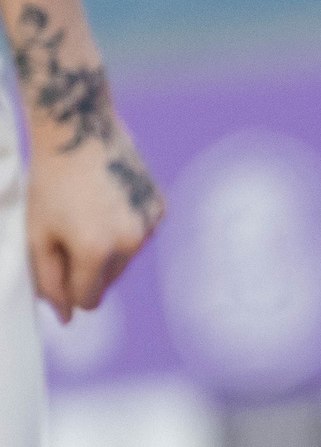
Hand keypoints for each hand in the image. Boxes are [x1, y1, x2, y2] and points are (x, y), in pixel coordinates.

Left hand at [14, 4, 161, 317]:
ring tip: (86, 209)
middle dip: (87, 266)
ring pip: (125, 259)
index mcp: (95, 252)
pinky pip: (140, 233)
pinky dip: (124, 225)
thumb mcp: (35, 233)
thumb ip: (47, 280)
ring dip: (106, 246)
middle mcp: (129, 244)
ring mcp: (149, 226)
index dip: (67, 288)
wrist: (78, 129)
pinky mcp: (160, 208)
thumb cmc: (48, 180)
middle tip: (68, 228)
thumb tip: (66, 317)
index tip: (57, 261)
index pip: (87, 301)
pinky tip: (107, 198)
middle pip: (108, 281)